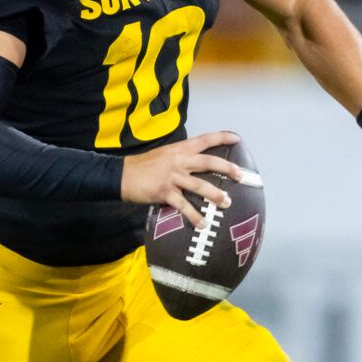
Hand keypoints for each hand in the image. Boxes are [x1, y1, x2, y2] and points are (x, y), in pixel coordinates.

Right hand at [121, 130, 241, 228]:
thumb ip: (181, 158)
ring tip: (226, 202)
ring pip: (199, 185)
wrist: (121, 175)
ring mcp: (172, 177)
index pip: (204, 140)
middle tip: (240, 175)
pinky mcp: (165, 192)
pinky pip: (184, 206)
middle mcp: (178, 160)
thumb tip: (197, 165)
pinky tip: (203, 223)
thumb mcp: (164, 155)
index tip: (237, 139)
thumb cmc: (143, 166)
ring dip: (215, 195)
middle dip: (226, 168)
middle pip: (208, 162)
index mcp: (179, 149)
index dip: (221, 138)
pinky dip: (194, 216)